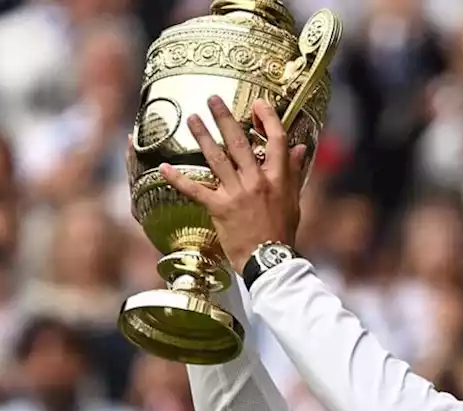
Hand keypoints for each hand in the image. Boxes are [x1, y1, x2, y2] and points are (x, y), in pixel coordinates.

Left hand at [159, 96, 307, 270]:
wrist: (268, 259)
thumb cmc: (282, 231)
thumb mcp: (293, 199)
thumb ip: (293, 171)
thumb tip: (299, 148)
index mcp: (278, 178)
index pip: (276, 140)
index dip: (268, 119)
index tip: (258, 103)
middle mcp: (257, 181)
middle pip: (240, 142)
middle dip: (225, 118)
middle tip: (212, 99)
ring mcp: (237, 194)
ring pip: (217, 159)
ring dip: (203, 136)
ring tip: (192, 119)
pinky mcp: (219, 208)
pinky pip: (195, 190)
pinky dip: (178, 179)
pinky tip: (163, 167)